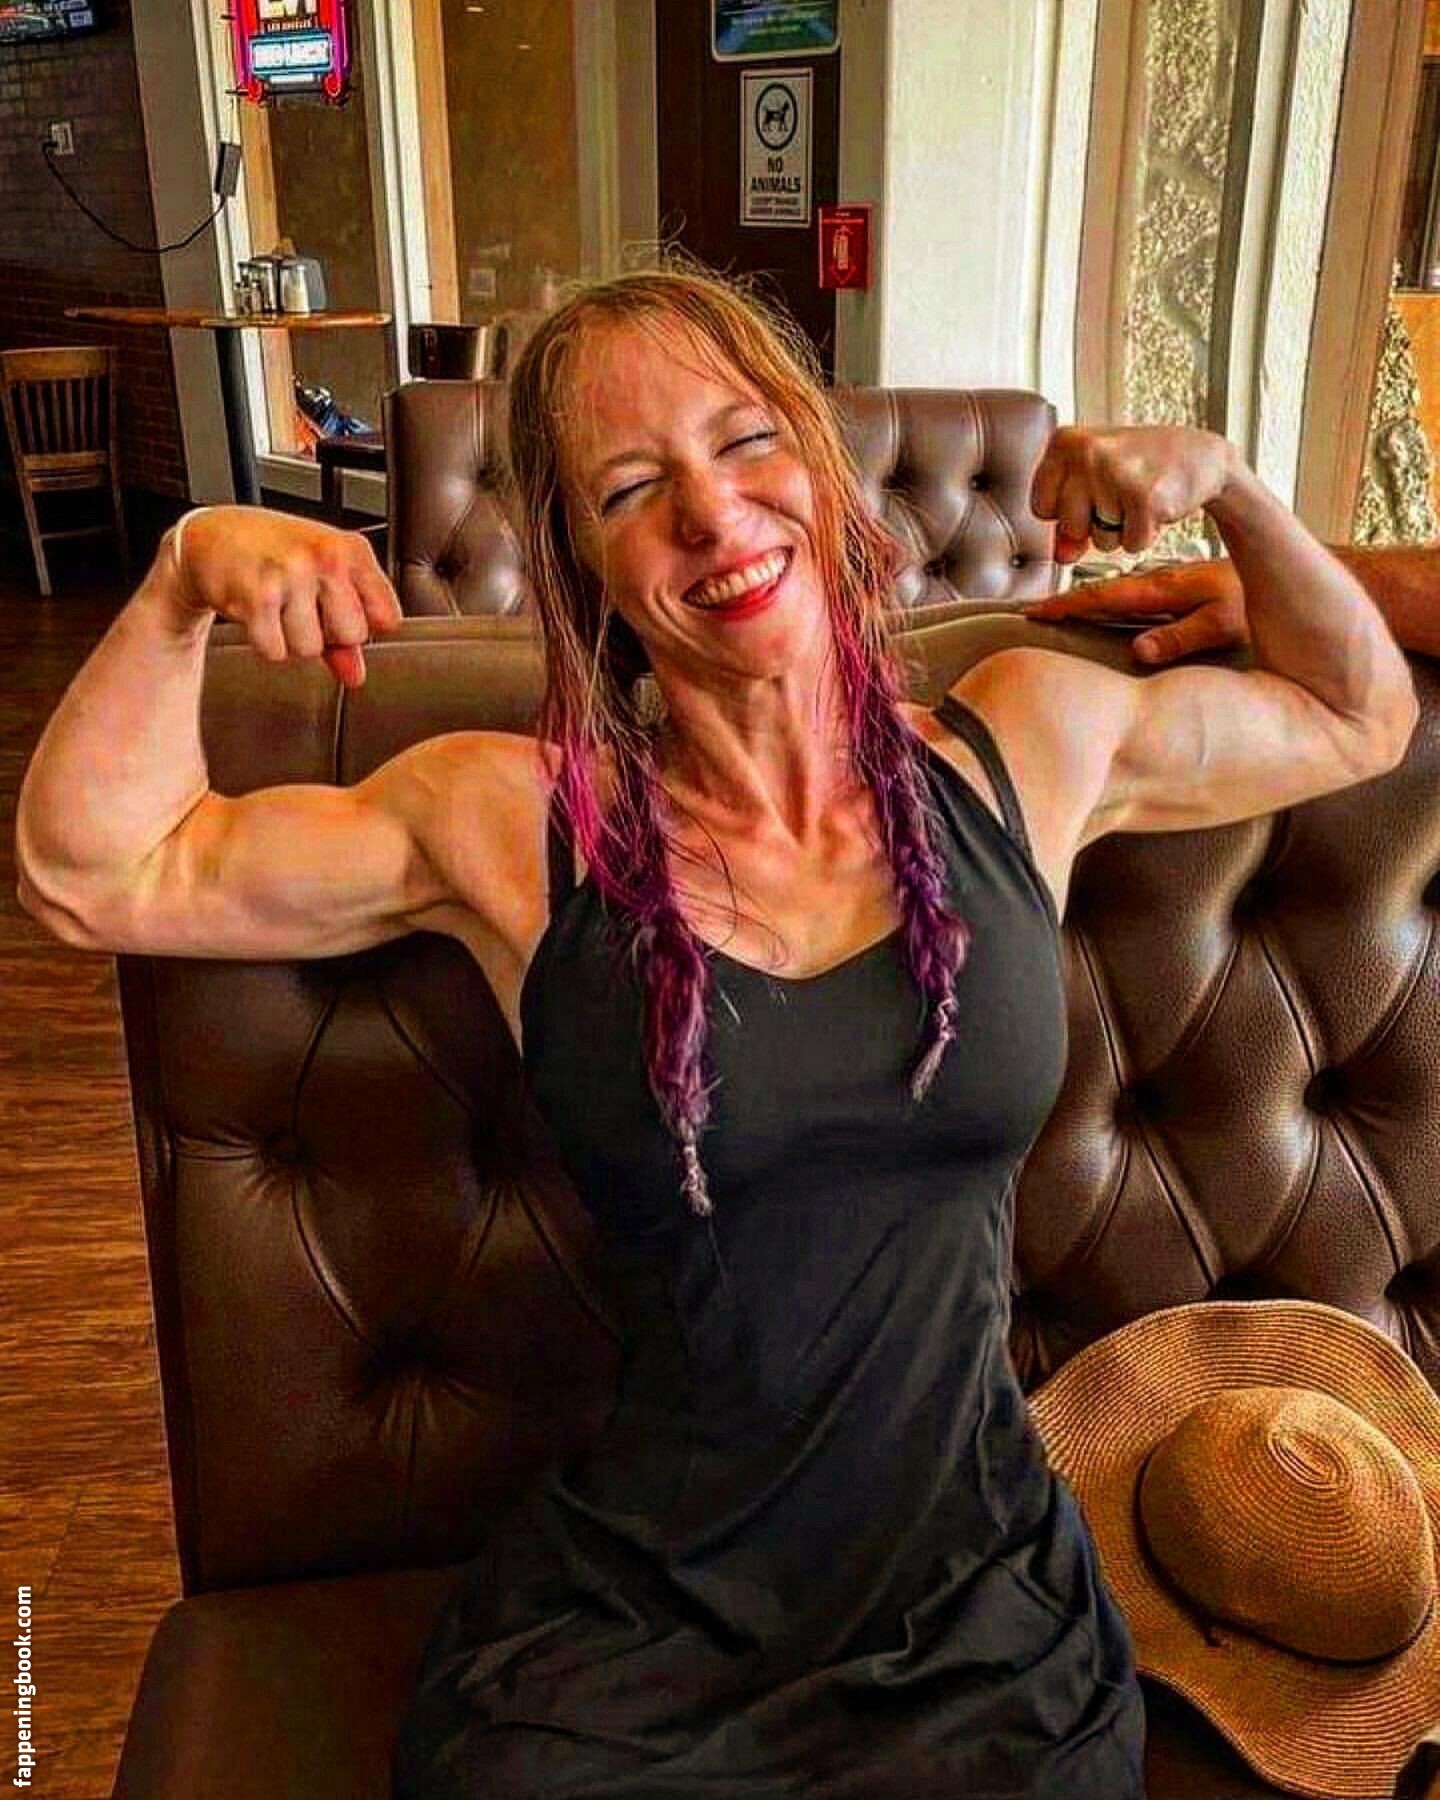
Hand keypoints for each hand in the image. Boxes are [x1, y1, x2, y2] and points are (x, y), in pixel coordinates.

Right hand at [163, 505, 402, 688]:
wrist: (211, 536)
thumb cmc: (272, 553)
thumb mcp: (320, 577)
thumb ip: (344, 625)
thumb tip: (356, 675)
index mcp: (350, 550)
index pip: (387, 617)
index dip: (363, 627)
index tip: (342, 615)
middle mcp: (325, 558)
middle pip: (352, 636)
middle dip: (327, 634)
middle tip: (302, 608)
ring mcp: (292, 575)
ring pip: (311, 649)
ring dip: (290, 639)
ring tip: (277, 607)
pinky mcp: (258, 595)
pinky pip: (276, 651)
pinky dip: (264, 642)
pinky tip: (257, 613)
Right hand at [1023, 557, 1248, 663]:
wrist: (1312, 577)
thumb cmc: (1267, 603)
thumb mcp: (1224, 625)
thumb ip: (1181, 638)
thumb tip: (1137, 651)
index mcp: (1169, 590)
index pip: (1108, 598)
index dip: (1070, 605)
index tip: (1036, 612)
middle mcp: (1167, 583)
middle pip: (1107, 592)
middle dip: (1069, 601)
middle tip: (1034, 611)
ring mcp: (1175, 585)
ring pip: (1123, 592)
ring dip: (1090, 599)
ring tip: (1060, 609)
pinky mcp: (1186, 590)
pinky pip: (1140, 594)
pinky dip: (1115, 599)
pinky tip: (1112, 607)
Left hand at [1031, 424, 1238, 566]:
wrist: (1201, 456)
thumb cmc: (1142, 467)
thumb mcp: (1095, 485)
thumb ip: (1068, 519)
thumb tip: (1060, 556)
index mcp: (1064, 442)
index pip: (1040, 508)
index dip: (1067, 513)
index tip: (1090, 495)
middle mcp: (1086, 452)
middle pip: (1069, 527)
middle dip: (1095, 525)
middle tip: (1120, 496)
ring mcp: (1114, 473)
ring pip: (1101, 540)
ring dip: (1123, 530)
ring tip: (1139, 497)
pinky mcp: (1144, 497)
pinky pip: (1131, 544)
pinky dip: (1145, 535)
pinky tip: (1157, 506)